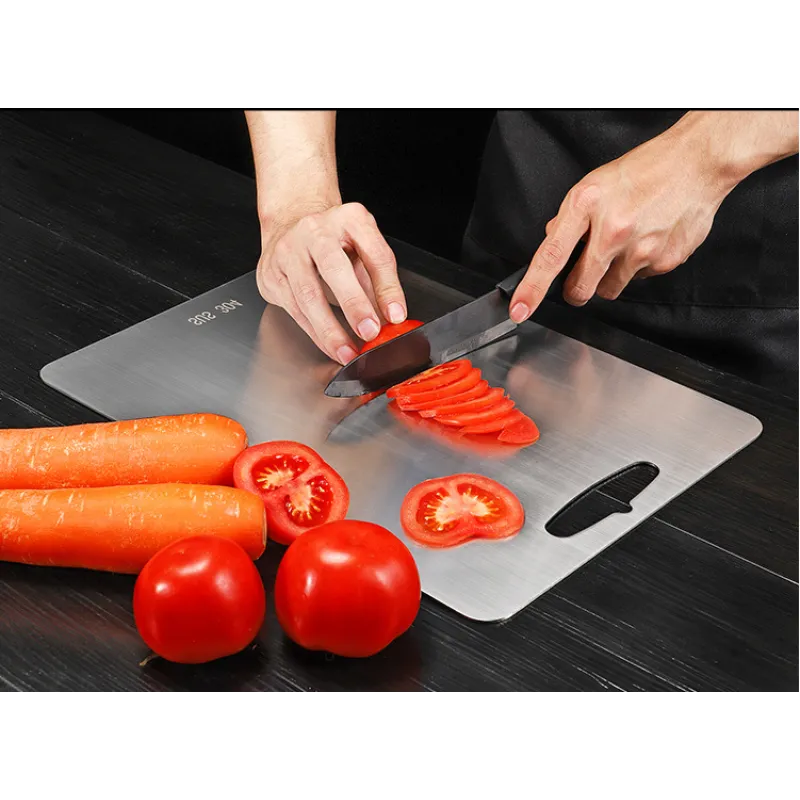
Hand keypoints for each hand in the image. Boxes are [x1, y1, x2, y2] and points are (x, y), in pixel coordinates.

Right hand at [257, 201, 407, 364]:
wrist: (291, 226)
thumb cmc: (335, 242)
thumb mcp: (365, 251)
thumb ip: (380, 283)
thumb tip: (392, 321)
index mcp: (349, 218)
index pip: (374, 254)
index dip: (387, 288)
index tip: (396, 315)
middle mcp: (315, 230)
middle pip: (334, 268)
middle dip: (354, 305)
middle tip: (369, 332)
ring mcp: (288, 250)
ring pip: (308, 295)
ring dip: (330, 330)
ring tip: (348, 352)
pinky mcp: (271, 274)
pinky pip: (295, 310)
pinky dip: (315, 333)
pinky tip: (330, 346)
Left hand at [509, 119, 731, 321]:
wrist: (696, 163)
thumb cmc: (645, 170)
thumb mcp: (594, 184)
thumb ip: (569, 218)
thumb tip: (553, 243)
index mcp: (587, 205)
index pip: (550, 256)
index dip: (532, 289)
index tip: (520, 310)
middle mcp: (613, 229)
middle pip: (581, 287)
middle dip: (577, 288)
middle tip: (585, 272)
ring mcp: (641, 248)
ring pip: (610, 289)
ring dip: (610, 276)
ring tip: (625, 245)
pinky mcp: (665, 261)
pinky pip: (640, 280)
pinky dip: (639, 267)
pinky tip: (648, 240)